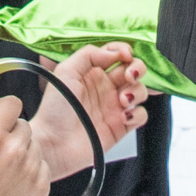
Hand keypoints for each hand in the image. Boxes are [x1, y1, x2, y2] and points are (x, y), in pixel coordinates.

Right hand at [0, 93, 49, 195]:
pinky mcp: (41, 188)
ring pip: (34, 145)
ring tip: (5, 166)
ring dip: (22, 151)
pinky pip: (43, 167)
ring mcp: (31, 170)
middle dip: (11, 132)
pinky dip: (31, 170)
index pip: (12, 104)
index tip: (0, 117)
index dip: (4, 109)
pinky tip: (14, 180)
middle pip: (23, 125)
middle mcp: (15, 151)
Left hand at [36, 44, 147, 175]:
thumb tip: (115, 53)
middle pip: (133, 69)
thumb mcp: (65, 71)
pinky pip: (141, 115)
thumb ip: (89, 54)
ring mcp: (114, 107)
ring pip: (140, 90)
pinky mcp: (121, 126)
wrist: (54, 144)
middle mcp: (105, 87)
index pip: (115, 54)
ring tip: (122, 100)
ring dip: (137, 91)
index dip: (124, 51)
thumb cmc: (54, 110)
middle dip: (137, 68)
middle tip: (129, 76)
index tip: (125, 55)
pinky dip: (138, 114)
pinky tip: (124, 117)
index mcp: (92, 72)